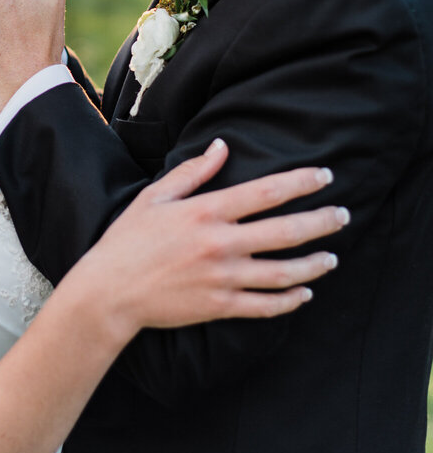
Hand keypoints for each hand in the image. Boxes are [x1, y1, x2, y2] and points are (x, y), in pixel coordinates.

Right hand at [82, 141, 345, 338]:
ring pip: (283, 272)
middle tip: (343, 215)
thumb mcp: (155, 196)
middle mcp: (220, 243)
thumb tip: (222, 146)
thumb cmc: (127, 239)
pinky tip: (304, 294)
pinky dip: (290, 301)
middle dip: (321, 221)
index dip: (301, 182)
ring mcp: (223, 278)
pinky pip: (265, 306)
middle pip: (286, 231)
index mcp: (206, 211)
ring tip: (332, 258)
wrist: (109, 292)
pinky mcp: (219, 306)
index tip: (324, 175)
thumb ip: (193, 172)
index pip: (266, 192)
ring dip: (314, 265)